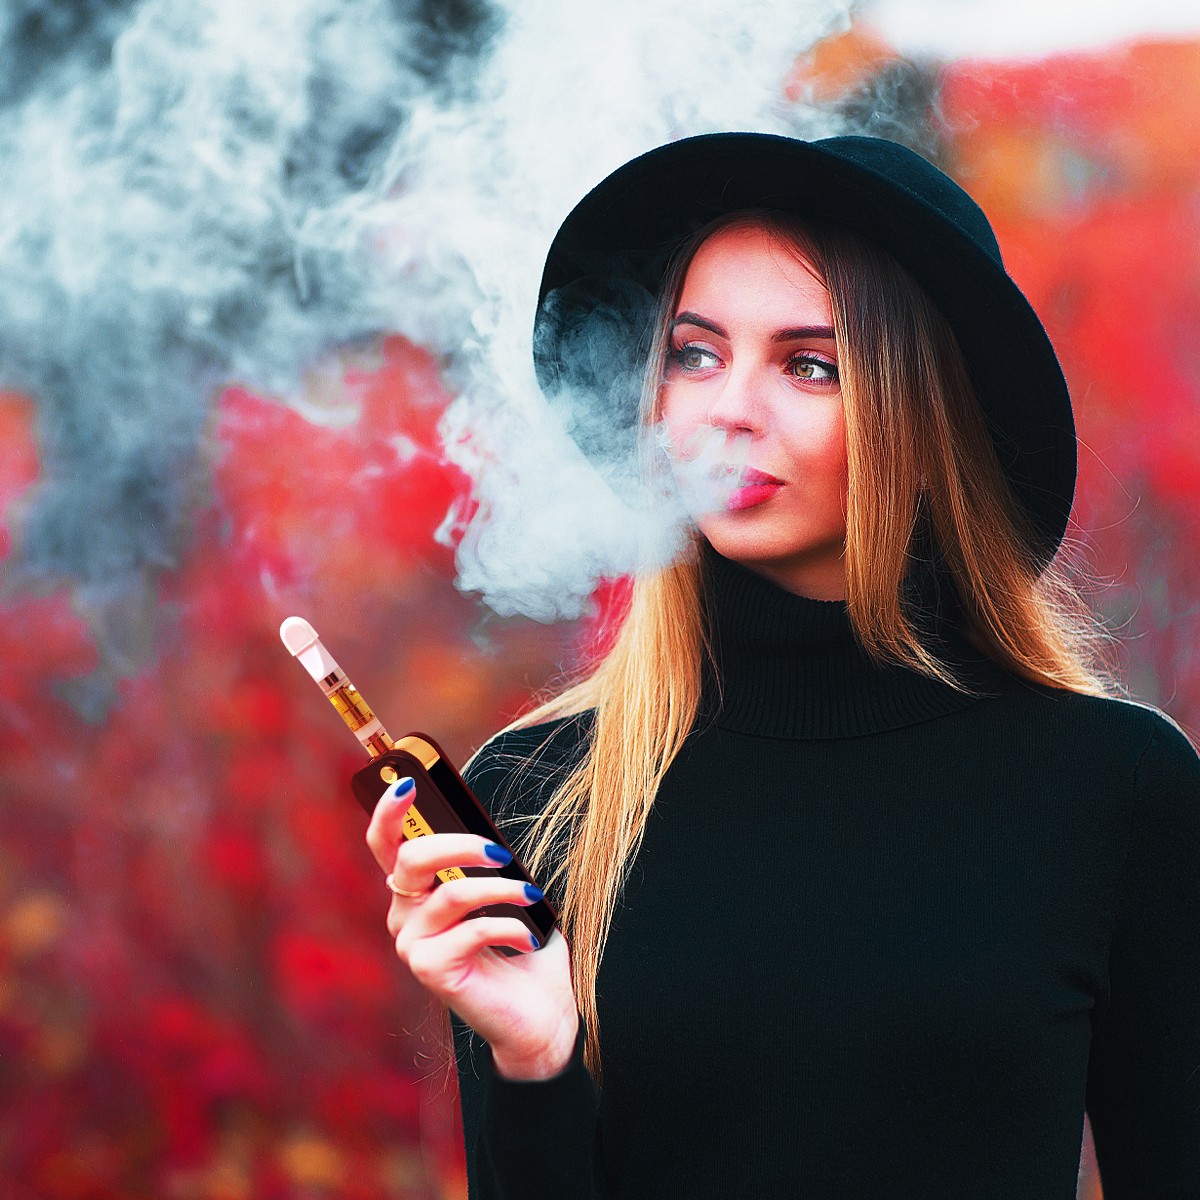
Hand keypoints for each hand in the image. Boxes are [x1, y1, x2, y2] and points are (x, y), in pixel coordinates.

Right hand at [365, 777, 579, 1079]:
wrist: (540, 1015)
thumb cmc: (522, 945)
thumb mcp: (505, 891)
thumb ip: (486, 862)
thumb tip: (486, 831)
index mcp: (416, 890)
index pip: (385, 844)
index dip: (388, 811)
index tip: (408, 783)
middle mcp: (404, 915)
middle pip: (412, 860)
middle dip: (459, 845)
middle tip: (499, 851)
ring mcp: (413, 945)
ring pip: (452, 895)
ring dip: (501, 888)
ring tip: (531, 894)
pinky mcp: (431, 971)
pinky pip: (472, 932)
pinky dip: (510, 927)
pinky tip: (529, 937)